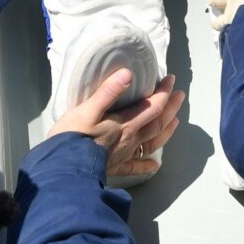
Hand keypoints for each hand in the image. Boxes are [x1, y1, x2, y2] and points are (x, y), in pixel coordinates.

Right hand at [47, 70, 184, 179]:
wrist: (63, 170)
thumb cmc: (72, 137)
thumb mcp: (87, 110)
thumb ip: (108, 92)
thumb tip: (128, 74)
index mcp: (125, 124)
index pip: (152, 106)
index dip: (164, 92)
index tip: (171, 79)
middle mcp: (130, 139)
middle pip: (158, 123)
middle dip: (171, 108)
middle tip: (180, 96)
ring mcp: (124, 155)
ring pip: (152, 143)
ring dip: (166, 132)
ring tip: (176, 123)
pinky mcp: (115, 168)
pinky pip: (135, 167)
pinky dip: (146, 166)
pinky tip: (155, 166)